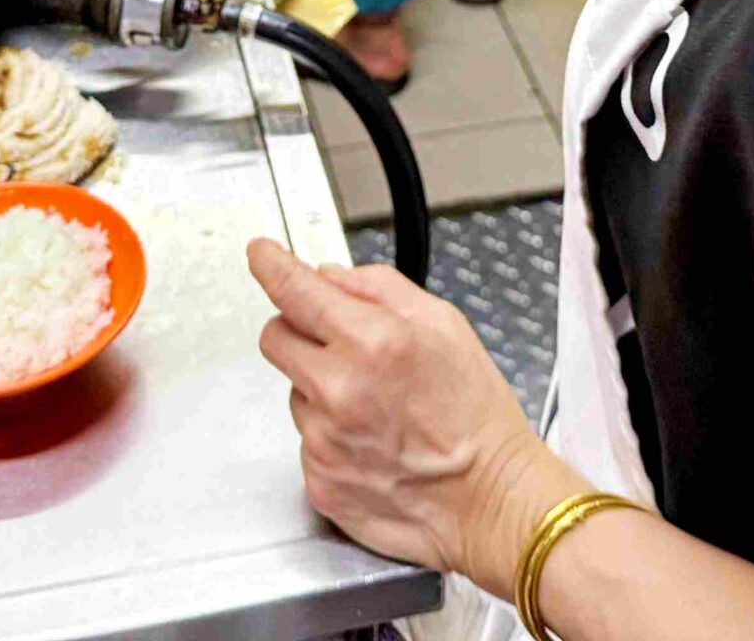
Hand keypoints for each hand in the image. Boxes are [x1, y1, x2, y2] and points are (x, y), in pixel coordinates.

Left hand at [248, 237, 552, 581]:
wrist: (490, 499)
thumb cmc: (477, 417)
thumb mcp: (445, 324)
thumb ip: (379, 288)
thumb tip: (331, 277)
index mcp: (372, 342)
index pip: (294, 289)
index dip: (272, 264)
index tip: (263, 254)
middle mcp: (339, 391)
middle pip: (276, 337)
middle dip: (300, 330)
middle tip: (341, 345)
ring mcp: (323, 442)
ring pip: (294, 391)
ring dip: (321, 388)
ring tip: (376, 407)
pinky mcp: (319, 482)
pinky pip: (306, 441)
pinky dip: (330, 435)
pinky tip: (372, 442)